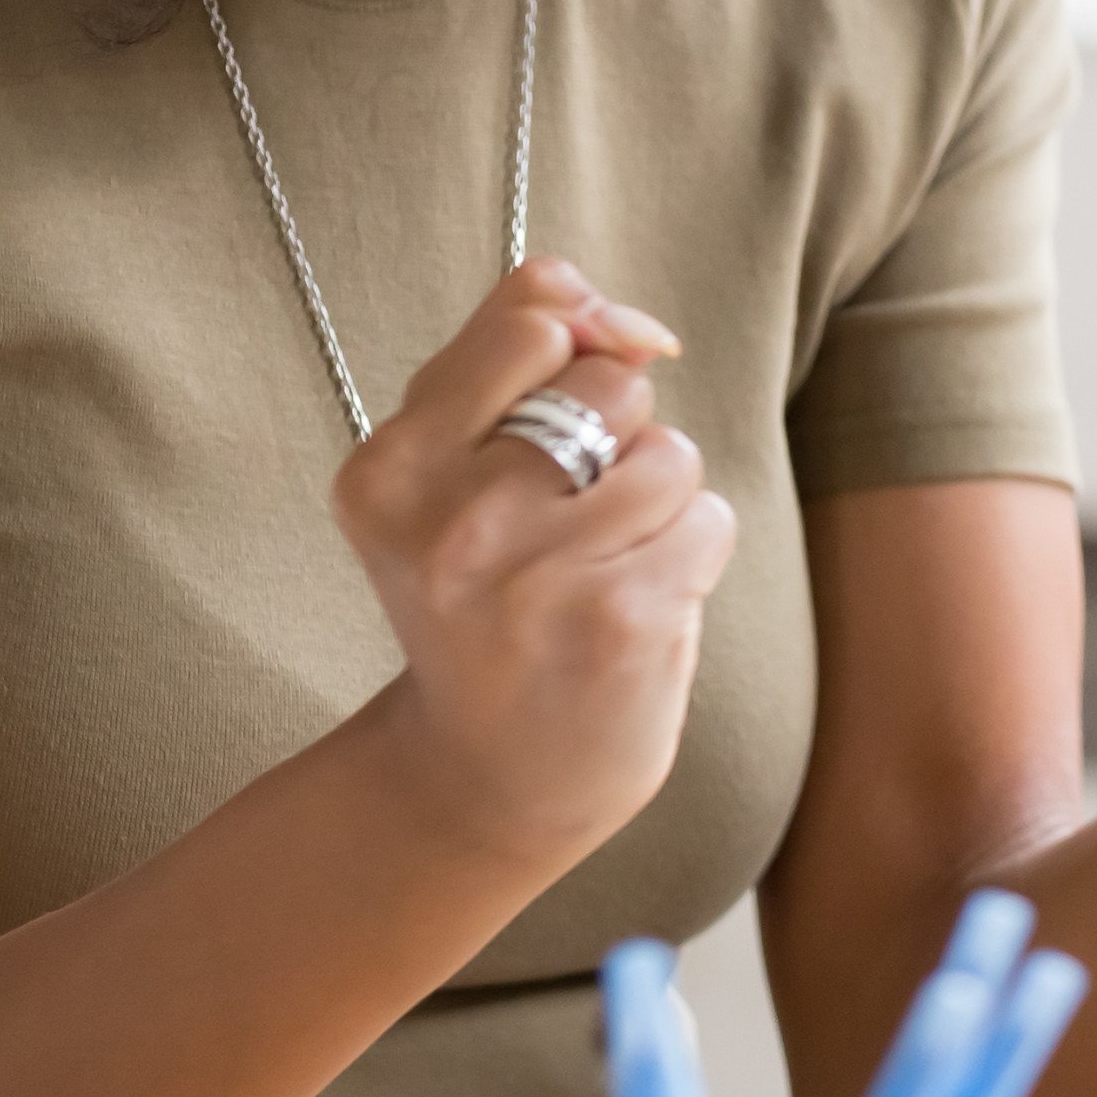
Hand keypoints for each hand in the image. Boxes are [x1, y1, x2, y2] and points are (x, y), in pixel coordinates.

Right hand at [330, 256, 738, 869]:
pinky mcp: (621, 620)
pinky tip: (634, 610)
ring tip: (599, 568)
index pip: (531, 319)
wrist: (488, 778)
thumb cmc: (485, 595)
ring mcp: (536, 575)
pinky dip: (690, 556)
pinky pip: (708, 518)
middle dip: (615, 436)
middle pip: (610, 383)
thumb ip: (520, 350)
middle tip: (563, 522)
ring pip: (669, 453)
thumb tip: (633, 324)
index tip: (562, 413)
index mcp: (388, 469)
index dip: (577, 344)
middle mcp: (448, 521)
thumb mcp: (452, 467)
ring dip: (658, 504)